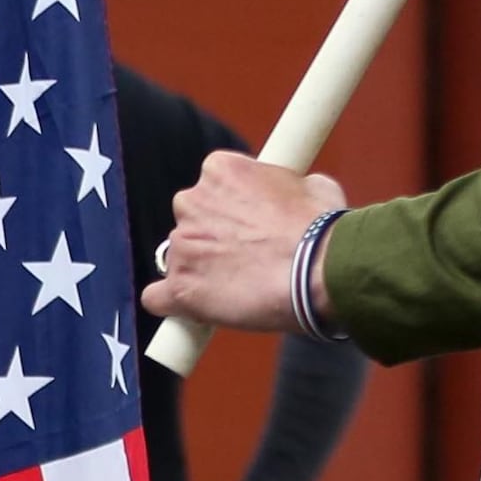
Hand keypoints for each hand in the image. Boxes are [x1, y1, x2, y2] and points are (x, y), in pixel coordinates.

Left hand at [147, 151, 344, 337]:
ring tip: (239, 285)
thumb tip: (290, 194)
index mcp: (220, 171)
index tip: (249, 223)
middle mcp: (191, 202)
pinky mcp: (179, 287)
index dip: (232, 207)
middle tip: (246, 255)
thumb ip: (285, 185)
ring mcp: (182, 246)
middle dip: (213, 236)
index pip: (213, 185)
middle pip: (191, 220)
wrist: (321, 273)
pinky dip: (173, 303)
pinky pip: (157, 297)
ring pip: (180, 257)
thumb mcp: (312, 185)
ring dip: (200, 269)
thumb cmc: (323, 230)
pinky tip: (194, 309)